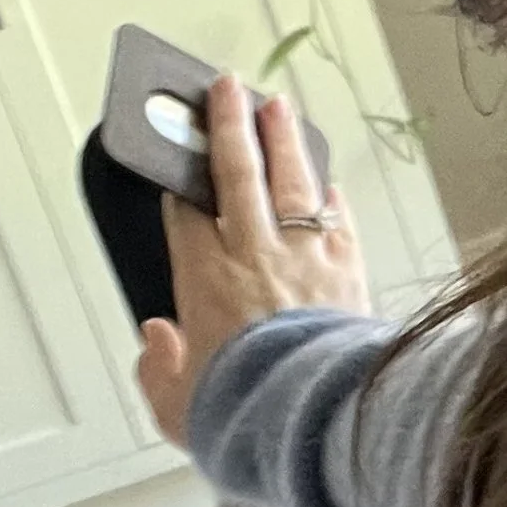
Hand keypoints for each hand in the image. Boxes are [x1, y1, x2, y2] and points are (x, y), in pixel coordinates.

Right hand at [137, 72, 373, 446]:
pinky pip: (338, 219)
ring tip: (278, 106)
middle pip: (238, 173)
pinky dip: (331, 197)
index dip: (181, 187)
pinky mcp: (350, 270)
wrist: (315, 418)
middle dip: (230, 124)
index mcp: (204, 280)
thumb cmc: (248, 413)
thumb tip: (156, 339)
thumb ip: (158, 370)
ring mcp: (306, 257)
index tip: (179, 171)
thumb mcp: (177, 407)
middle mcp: (254, 256)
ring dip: (284, 140)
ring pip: (291, 182)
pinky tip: (329, 181)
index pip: (186, 215)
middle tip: (226, 88)